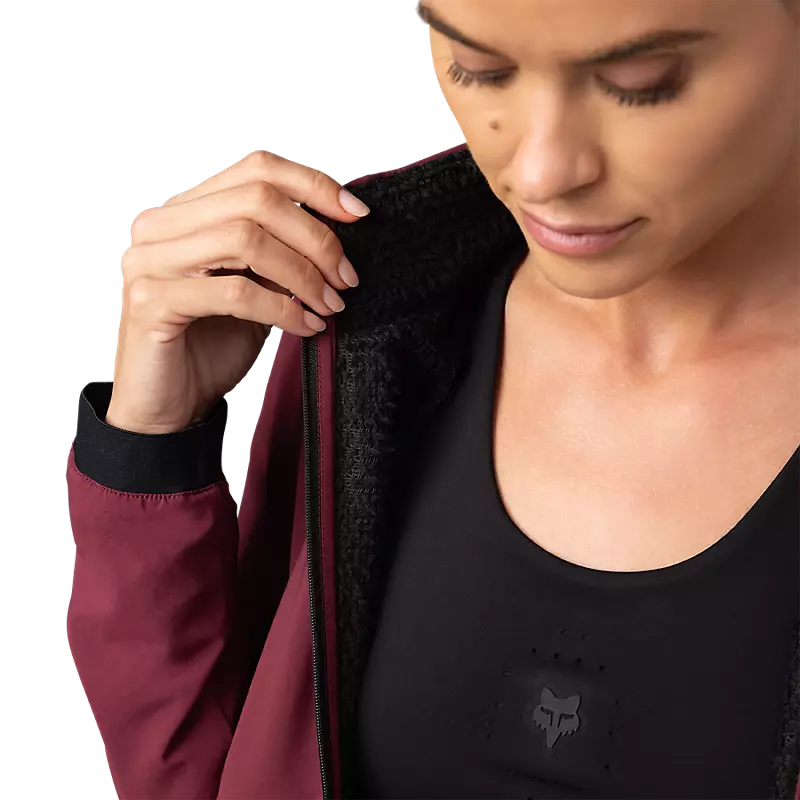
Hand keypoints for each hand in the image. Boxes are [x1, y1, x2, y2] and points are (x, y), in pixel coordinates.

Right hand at [105, 149, 368, 432]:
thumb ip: (279, 252)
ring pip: (245, 240)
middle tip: (347, 278)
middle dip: (316, 238)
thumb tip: (340, 227)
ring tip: (331, 305)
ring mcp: (147, 259)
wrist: (169, 409)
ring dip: (303, 274)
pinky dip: (282, 309)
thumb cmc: (211, 346)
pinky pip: (234, 292)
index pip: (256, 168)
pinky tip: (307, 328)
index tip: (358, 215)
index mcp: (185, 210)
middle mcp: (159, 225)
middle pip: (256, 199)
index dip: (313, 185)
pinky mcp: (149, 300)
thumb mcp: (255, 288)